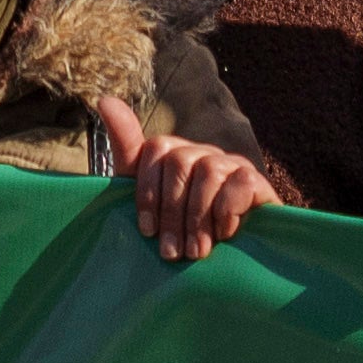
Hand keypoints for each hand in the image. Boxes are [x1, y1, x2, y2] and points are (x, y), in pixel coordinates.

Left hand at [87, 100, 273, 262]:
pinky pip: (240, 182)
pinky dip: (227, 211)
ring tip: (196, 251)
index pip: (155, 148)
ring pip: (208, 170)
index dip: (147, 191)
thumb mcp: (150, 200)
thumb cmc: (184, 233)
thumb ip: (128, 152)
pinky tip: (224, 234)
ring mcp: (231, 164)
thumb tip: (105, 99)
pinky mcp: (258, 181)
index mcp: (175, 154)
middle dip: (172, 212)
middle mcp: (203, 153)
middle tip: (172, 252)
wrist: (231, 263)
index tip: (147, 231)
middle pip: (179, 161)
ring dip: (198, 217)